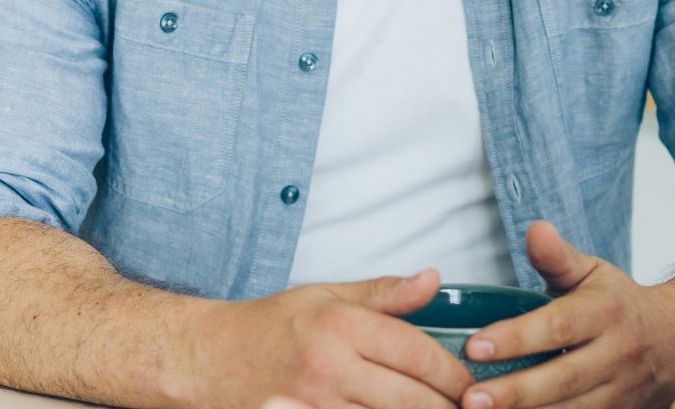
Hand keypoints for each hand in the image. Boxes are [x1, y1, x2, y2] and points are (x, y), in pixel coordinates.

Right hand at [183, 269, 472, 408]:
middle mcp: (329, 368)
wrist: (202, 359)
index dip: (454, 376)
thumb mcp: (326, 296)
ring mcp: (311, 406)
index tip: (473, 386)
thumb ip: (384, 294)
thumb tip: (434, 279)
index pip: (418, 354)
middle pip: (410, 400)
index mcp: (341, 327)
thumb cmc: (267, 327)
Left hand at [456, 222, 674, 407]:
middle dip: (515, 391)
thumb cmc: (621, 305)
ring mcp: (619, 391)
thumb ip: (557, 257)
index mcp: (606, 312)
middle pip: (562, 378)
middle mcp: (616, 354)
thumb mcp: (593, 273)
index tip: (474, 346)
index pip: (558, 326)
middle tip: (470, 397)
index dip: (516, 338)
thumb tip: (535, 229)